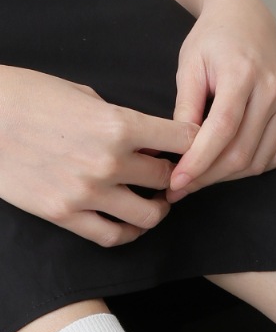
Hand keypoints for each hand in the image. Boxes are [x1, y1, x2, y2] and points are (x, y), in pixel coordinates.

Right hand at [0, 66, 197, 245]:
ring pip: (150, 215)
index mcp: (117, 124)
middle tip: (169, 176)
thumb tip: (146, 135)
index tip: (193, 147)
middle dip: (174, 176)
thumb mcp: (79, 94)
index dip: (194, 143)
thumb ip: (118, 117)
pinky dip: (129, 233)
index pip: (182, 139)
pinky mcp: (66, 215)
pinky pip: (113, 236)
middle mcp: (109, 161)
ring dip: (157, 209)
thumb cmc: (25, 96)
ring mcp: (88, 193)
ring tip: (154, 202)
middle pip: (168, 179)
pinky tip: (130, 224)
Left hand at [167, 0, 275, 200]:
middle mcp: (273, 89)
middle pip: (242, 152)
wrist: (248, 21)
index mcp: (242, 73)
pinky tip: (234, 165)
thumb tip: (177, 154)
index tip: (177, 183)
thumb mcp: (189, 66)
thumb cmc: (214, 42)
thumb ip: (185, 110)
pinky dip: (255, 167)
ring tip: (204, 176)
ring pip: (259, 160)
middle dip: (209, 176)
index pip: (222, 130)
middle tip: (184, 187)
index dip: (199, 162)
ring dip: (229, 176)